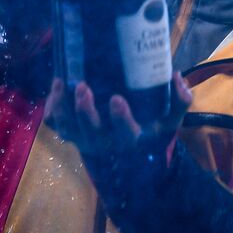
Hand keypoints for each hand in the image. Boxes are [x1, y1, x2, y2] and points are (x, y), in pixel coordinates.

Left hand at [44, 73, 192, 155]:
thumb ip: (179, 101)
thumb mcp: (169, 121)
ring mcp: (84, 138)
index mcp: (130, 139)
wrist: (126, 155)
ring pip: (68, 128)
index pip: (125, 133)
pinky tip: (56, 89)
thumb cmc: (149, 131)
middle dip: (84, 111)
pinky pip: (55, 125)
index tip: (116, 99)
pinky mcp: (72, 133)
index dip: (119, 118)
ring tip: (62, 83)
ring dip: (63, 107)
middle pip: (90, 132)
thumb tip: (177, 76)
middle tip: (83, 87)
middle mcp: (104, 142)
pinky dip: (52, 109)